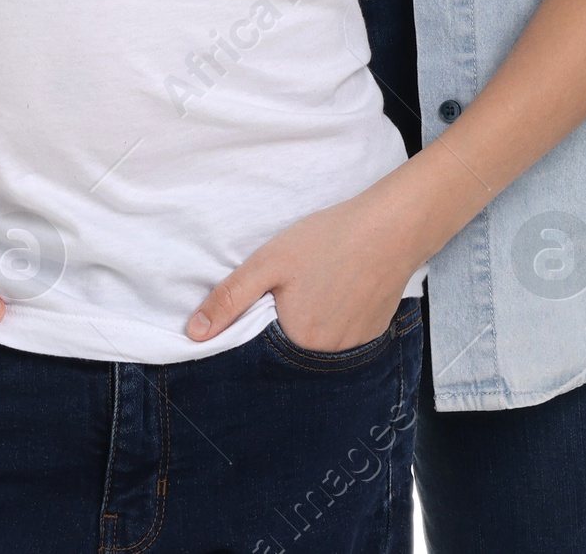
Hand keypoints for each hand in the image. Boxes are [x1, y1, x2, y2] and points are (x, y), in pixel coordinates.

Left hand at [186, 179, 422, 353]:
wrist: (391, 227)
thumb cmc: (328, 240)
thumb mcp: (270, 261)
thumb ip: (230, 298)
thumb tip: (194, 334)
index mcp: (298, 342)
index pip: (264, 354)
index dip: (258, 332)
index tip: (265, 306)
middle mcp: (328, 357)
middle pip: (292, 352)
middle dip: (286, 329)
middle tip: (295, 291)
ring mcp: (355, 350)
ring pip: (318, 347)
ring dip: (312, 328)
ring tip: (318, 289)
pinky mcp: (374, 337)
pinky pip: (344, 341)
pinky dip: (336, 323)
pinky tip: (340, 294)